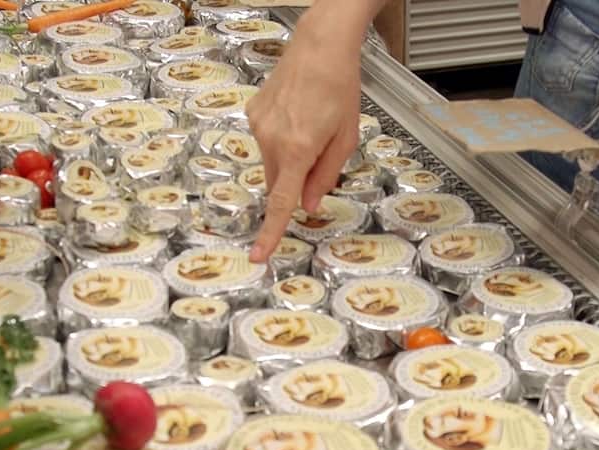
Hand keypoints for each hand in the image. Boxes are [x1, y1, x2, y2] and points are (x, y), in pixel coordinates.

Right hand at [246, 3, 378, 262]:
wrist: (319, 46)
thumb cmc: (340, 88)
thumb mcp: (345, 138)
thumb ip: (326, 176)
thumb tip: (310, 206)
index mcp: (299, 150)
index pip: (281, 203)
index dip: (270, 233)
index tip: (258, 255)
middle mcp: (272, 140)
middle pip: (277, 183)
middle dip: (293, 183)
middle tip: (317, 156)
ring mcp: (258, 126)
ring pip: (271, 162)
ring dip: (288, 157)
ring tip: (310, 125)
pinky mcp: (253, 113)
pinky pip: (265, 140)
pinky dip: (280, 138)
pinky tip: (297, 114)